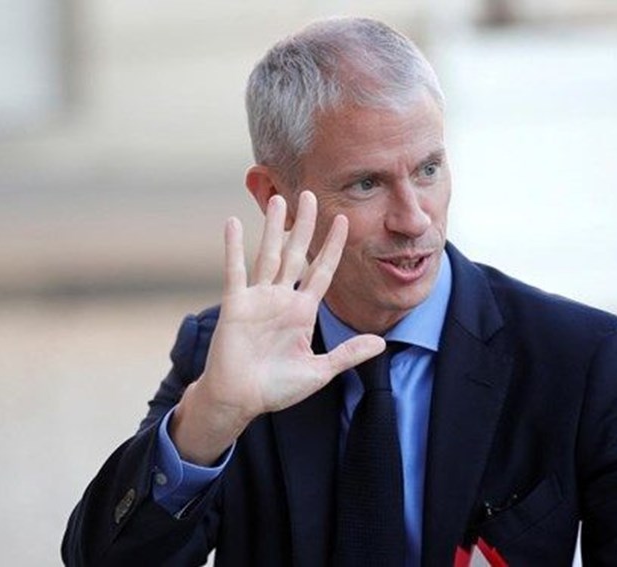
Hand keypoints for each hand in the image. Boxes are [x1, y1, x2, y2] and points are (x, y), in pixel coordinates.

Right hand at [171, 191, 385, 464]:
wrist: (240, 400)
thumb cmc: (277, 388)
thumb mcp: (319, 371)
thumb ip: (348, 354)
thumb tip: (382, 344)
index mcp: (303, 311)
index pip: (322, 271)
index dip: (333, 247)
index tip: (344, 221)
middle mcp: (282, 299)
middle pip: (296, 253)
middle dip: (304, 225)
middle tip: (311, 195)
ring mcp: (258, 299)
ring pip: (269, 254)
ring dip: (273, 227)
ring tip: (278, 199)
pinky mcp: (235, 304)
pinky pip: (235, 270)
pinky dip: (234, 247)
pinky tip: (234, 223)